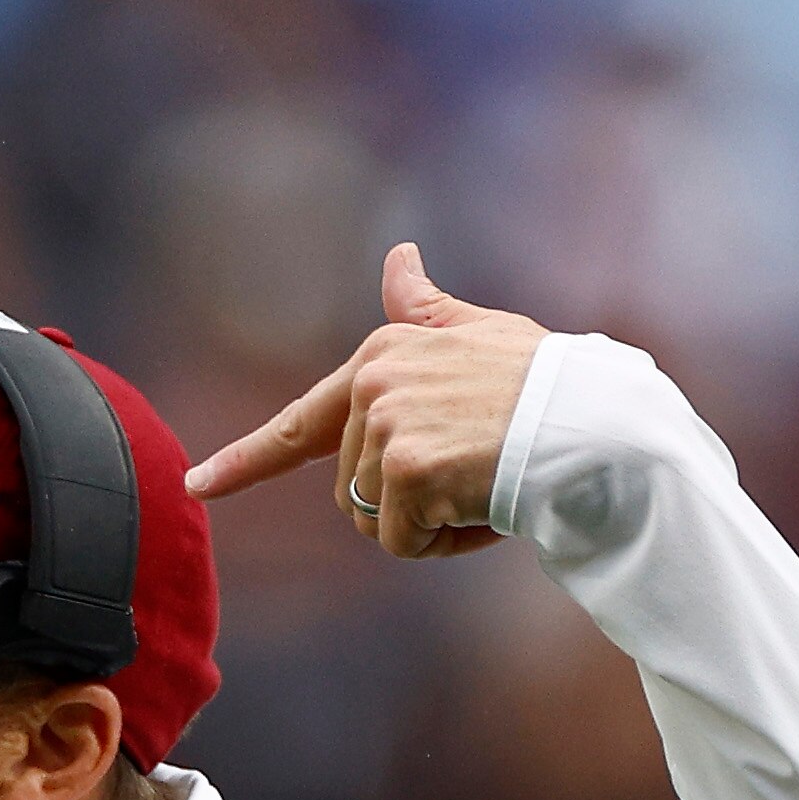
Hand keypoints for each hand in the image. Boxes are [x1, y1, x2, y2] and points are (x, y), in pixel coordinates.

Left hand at [183, 243, 545, 559]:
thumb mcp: (481, 334)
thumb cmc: (550, 383)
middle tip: (477, 469)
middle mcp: (374, 386)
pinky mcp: (410, 469)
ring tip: (485, 482)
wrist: (602, 421)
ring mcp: (388, 427)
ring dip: (430, 523)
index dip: (244, 460)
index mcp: (381, 357)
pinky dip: (446, 543)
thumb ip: (425, 310)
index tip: (195, 484)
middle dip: (410, 499)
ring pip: (375, 521)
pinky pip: (404, 543)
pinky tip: (488, 507)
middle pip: (352, 490)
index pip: (300, 422)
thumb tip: (396, 256)